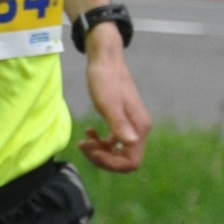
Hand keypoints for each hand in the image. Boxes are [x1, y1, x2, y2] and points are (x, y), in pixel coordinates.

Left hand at [79, 29, 149, 173]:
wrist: (105, 59)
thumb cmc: (104, 79)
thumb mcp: (108, 104)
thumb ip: (119, 124)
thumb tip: (131, 143)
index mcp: (139, 128)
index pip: (132, 162)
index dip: (111, 164)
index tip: (93, 152)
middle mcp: (139, 129)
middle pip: (124, 161)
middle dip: (103, 158)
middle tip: (84, 145)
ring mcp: (131, 126)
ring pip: (118, 152)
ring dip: (100, 151)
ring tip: (84, 140)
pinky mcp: (122, 121)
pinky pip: (114, 142)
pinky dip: (101, 142)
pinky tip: (88, 132)